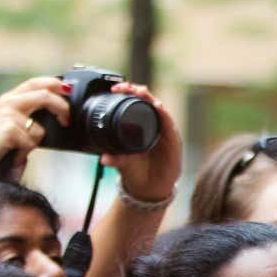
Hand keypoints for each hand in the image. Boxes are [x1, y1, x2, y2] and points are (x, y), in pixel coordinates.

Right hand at [0, 77, 72, 179]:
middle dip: (61, 107)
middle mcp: (8, 103)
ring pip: (39, 129)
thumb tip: (57, 119)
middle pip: (44, 95)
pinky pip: (31, 142)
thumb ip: (29, 119)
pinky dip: (24, 153)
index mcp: (9, 99)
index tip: (69, 91)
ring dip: (33, 144)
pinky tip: (12, 155)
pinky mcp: (7, 129)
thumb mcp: (11, 126)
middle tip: (67, 121)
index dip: (54, 84)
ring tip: (18, 150)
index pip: (35, 83)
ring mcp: (7, 114)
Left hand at [102, 82, 180, 202]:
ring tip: (142, 93)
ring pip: (160, 112)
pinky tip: (158, 109)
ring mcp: (165, 134)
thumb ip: (115, 158)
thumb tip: (103, 158)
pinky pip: (169, 126)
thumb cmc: (137, 171)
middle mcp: (154, 128)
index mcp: (140, 128)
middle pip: (149, 103)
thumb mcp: (123, 163)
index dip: (128, 94)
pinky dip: (164, 117)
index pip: (135, 105)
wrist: (150, 190)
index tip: (116, 88)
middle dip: (140, 92)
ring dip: (152, 100)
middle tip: (129, 87)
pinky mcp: (173, 142)